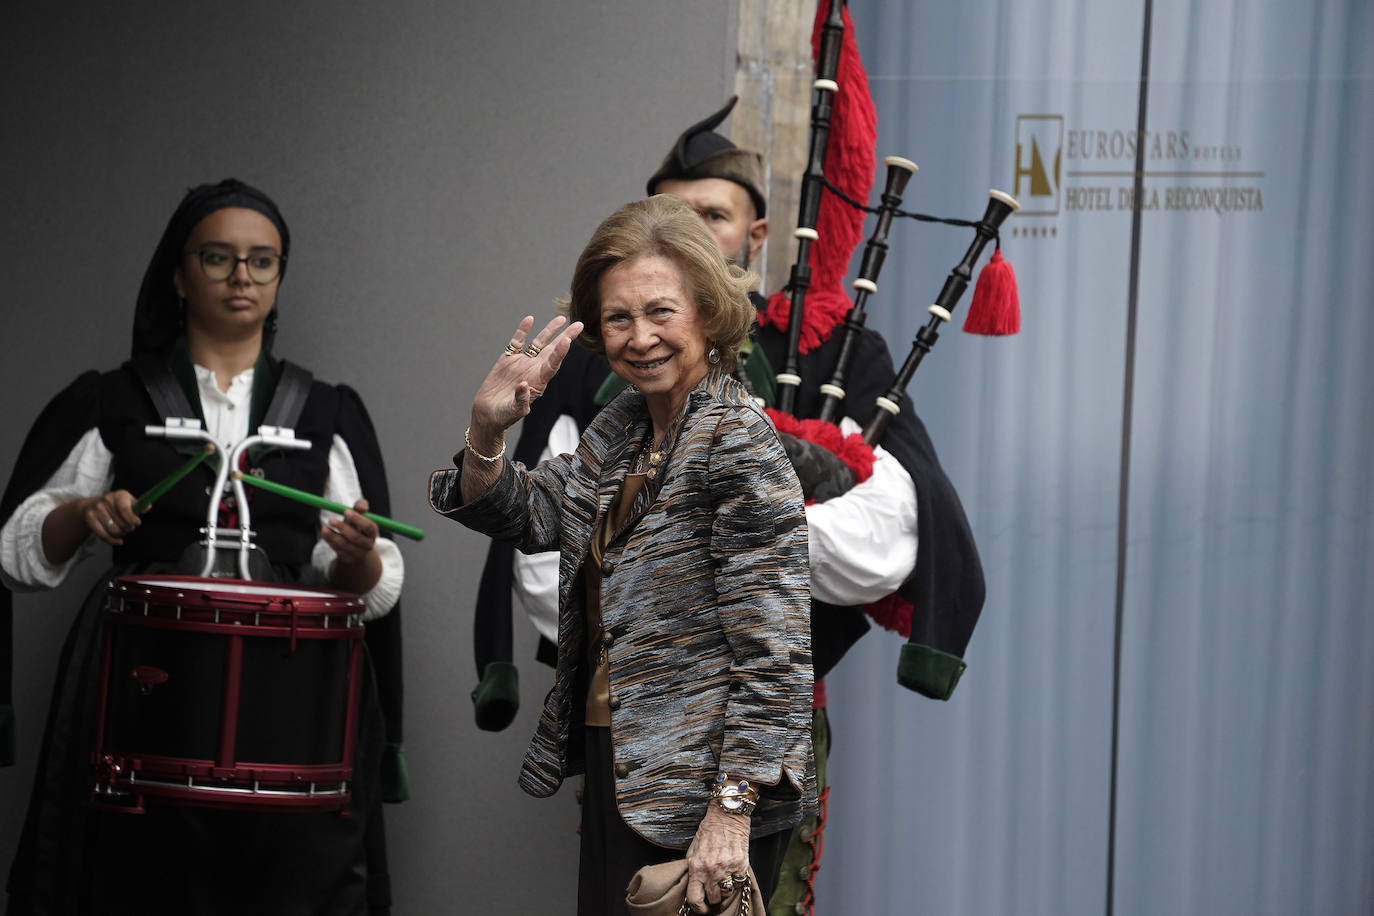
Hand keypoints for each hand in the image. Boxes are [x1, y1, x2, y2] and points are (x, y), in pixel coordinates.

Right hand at [79, 490, 140, 544]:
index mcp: (119, 495)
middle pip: (121, 523)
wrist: (91, 506)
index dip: (132, 518)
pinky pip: (103, 535)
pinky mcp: (90, 518)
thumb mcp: (128, 502)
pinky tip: (118, 540)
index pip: (125, 509)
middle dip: (129, 528)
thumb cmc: (115, 505)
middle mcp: (106, 500)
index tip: (137, 523)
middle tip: (129, 528)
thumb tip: (148, 507)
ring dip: (121, 534)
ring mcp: (96, 509)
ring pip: (113, 530)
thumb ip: (139, 506)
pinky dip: (112, 540)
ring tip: (122, 531)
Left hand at [325, 498, 383, 594]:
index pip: (369, 526)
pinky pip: (337, 550)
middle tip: (331, 520)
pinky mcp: (347, 559)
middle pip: (356, 537)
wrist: (356, 550)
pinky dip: (330, 541)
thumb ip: (360, 508)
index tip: (346, 511)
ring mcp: (357, 553)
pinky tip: (325, 534)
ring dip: (333, 536)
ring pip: (344, 545)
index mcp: (372, 532)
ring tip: (324, 528)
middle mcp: (367, 544)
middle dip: (343, 528)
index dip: (358, 519)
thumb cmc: (357, 528)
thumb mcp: (359, 518)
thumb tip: (361, 505)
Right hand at [468, 315, 583, 444]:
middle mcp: (534, 370)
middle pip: (553, 350)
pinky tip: (529, 320)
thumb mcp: (513, 411)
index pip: (553, 365)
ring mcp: (522, 363)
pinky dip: (523, 331)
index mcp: (538, 382)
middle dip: (566, 337)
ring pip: (538, 343)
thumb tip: (523, 385)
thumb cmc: (504, 416)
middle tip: (579, 325)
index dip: (560, 353)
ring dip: (549, 331)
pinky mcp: (508, 359)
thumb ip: (520, 399)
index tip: (567, 340)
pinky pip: (517, 342)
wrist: (488, 413)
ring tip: (561, 319)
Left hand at [684, 804, 750, 912]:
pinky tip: (732, 872)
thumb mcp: (693, 850)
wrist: (727, 816)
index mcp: (696, 867)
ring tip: (723, 880)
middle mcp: (711, 870)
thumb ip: (693, 870)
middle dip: (713, 897)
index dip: (698, 908)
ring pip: (727, 893)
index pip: (694, 898)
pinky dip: (736, 881)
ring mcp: (728, 868)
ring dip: (725, 890)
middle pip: (713, 898)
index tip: (701, 909)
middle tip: (714, 892)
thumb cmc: (708, 832)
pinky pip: (739, 883)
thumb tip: (693, 887)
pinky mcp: (741, 865)